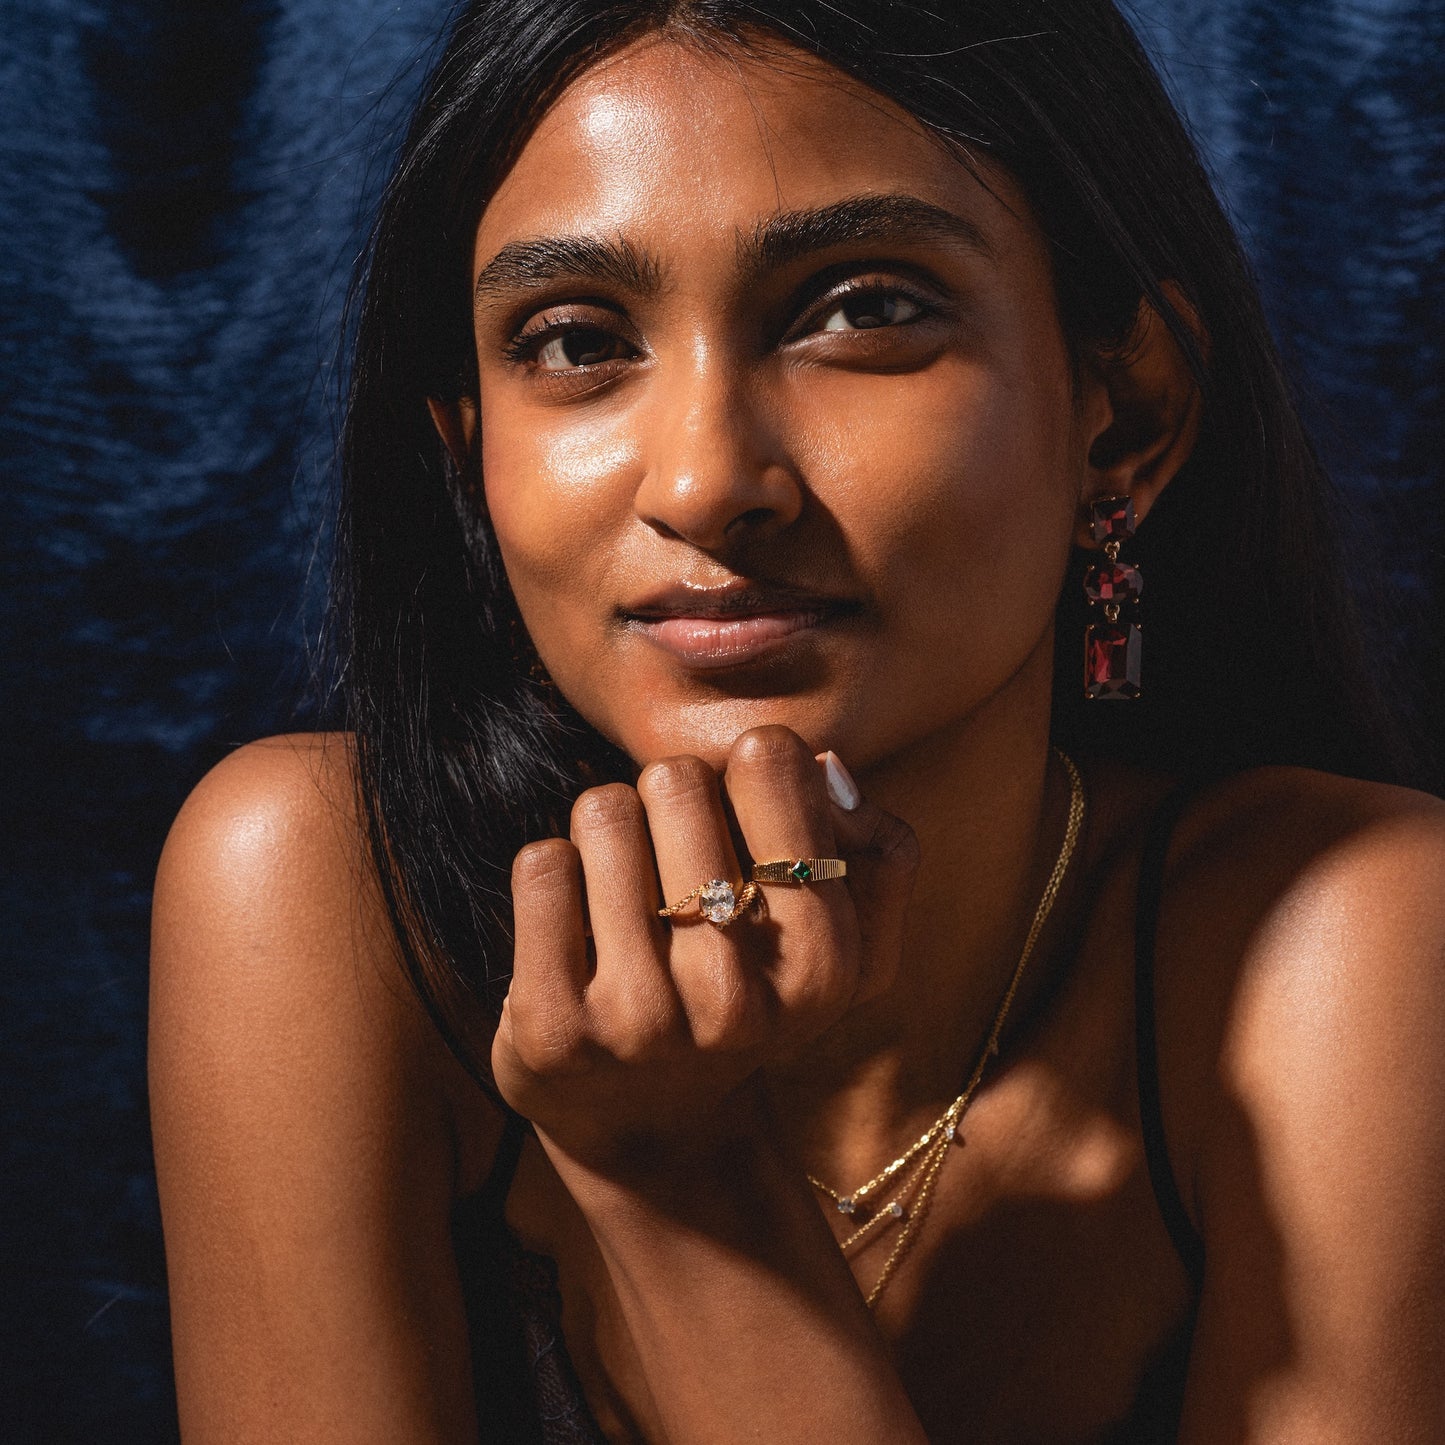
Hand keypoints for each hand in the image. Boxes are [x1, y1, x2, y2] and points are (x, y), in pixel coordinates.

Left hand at [491, 726, 917, 1182]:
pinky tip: (575, 929)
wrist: (653, 1129)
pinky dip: (554, 874)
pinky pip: (542, 866)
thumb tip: (821, 763)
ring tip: (627, 897)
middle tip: (675, 863)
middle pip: (676, 780)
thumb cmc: (749, 997)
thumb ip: (871, 847)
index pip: (768, 763)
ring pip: (603, 812)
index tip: (739, 813)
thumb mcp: (840, 942)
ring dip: (609, 835)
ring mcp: (637, 1019)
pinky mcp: (553, 1027)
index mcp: (823, 964)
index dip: (745, 768)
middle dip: (670, 801)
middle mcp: (733, 999)